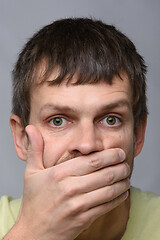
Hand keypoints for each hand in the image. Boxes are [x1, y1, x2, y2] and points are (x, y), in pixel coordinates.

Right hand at [15, 125, 129, 239]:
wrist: (33, 232)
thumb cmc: (34, 201)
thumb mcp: (31, 172)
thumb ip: (35, 149)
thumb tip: (31, 128)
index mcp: (59, 173)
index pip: (92, 160)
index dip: (110, 155)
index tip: (119, 152)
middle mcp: (70, 188)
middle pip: (104, 173)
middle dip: (120, 166)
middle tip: (126, 163)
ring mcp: (78, 205)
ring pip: (109, 189)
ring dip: (123, 182)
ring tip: (127, 176)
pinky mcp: (84, 219)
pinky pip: (107, 206)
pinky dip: (119, 197)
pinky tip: (123, 192)